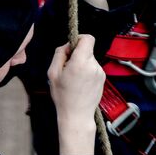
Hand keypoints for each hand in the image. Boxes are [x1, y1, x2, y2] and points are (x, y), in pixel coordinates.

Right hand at [48, 34, 104, 154]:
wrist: (77, 116)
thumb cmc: (63, 96)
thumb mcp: (53, 73)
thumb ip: (60, 54)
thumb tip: (67, 46)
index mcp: (81, 62)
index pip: (88, 38)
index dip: (79, 39)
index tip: (71, 48)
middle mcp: (94, 65)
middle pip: (87, 50)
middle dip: (77, 55)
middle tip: (67, 69)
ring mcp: (100, 72)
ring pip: (90, 59)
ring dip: (82, 64)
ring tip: (74, 80)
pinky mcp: (103, 78)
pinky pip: (93, 68)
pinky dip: (87, 72)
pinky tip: (80, 84)